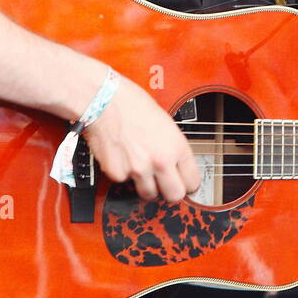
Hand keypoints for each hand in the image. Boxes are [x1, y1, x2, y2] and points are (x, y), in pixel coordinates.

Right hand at [80, 72, 199, 201]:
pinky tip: (122, 156)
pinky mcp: (117, 173)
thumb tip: (178, 167)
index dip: (188, 182)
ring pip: (148, 194)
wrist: (104, 101)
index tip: (184, 182)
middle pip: (174, 196)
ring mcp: (138, 169)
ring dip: (146, 184)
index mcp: (176, 147)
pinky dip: (123, 173)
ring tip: (140, 165)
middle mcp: (160, 161)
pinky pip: (124, 182)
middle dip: (170, 191)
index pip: (192, 182)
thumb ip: (173, 148)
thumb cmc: (133, 105)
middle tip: (164, 182)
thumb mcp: (166, 124)